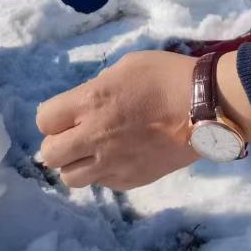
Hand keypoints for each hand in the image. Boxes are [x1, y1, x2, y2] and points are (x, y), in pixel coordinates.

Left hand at [37, 51, 199, 189]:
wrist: (206, 107)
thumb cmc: (167, 76)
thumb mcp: (126, 66)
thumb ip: (99, 86)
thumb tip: (86, 103)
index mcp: (91, 102)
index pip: (44, 120)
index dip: (53, 116)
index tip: (68, 113)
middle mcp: (95, 137)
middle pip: (50, 155)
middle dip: (58, 143)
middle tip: (76, 134)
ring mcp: (113, 163)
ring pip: (71, 178)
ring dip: (76, 164)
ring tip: (94, 151)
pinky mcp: (131, 180)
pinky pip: (102, 184)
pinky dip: (103, 173)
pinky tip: (119, 158)